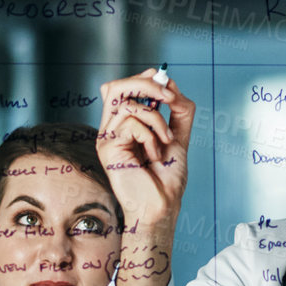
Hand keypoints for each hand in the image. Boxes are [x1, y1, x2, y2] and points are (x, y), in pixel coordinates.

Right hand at [97, 69, 193, 285]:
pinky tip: (154, 155)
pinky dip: (151, 136)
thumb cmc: (166, 179)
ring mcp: (107, 137)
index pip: (124, 87)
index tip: (166, 86)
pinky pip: (131, 122)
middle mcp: (112, 129)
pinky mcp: (108, 147)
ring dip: (156, 119)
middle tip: (169, 98)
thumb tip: (171, 83)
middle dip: (148, 85)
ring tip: (165, 141)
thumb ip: (178, 111)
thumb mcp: (178, 137)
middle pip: (118, 87)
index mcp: (125, 125)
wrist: (162, 207)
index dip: (144, 78)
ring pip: (128, 102)